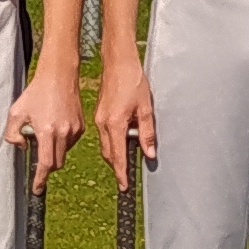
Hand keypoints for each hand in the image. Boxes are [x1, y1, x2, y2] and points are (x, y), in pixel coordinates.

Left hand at [8, 66, 85, 180]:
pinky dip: (62, 143)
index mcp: (47, 131)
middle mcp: (63, 133)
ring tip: (45, 131)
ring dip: (54, 152)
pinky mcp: (81, 126)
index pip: (45, 164)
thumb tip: (23, 147)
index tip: (37, 189)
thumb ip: (13, 134)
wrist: (58, 77)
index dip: (40, 179)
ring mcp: (74, 130)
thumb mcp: (15, 112)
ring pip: (64, 153)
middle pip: (56, 163)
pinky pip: (70, 143)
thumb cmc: (35, 93)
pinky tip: (55, 127)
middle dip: (47, 167)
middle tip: (37, 157)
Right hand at [95, 57, 155, 179]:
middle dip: (117, 167)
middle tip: (126, 176)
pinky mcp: (99, 114)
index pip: (118, 156)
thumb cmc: (133, 80)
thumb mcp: (146, 108)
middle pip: (109, 154)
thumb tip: (149, 153)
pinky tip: (122, 140)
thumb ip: (147, 134)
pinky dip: (112, 143)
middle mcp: (103, 124)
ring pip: (106, 145)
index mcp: (115, 124)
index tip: (124, 186)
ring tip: (127, 160)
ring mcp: (99, 119)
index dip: (121, 173)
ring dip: (115, 155)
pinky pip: (104, 135)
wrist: (118, 61)